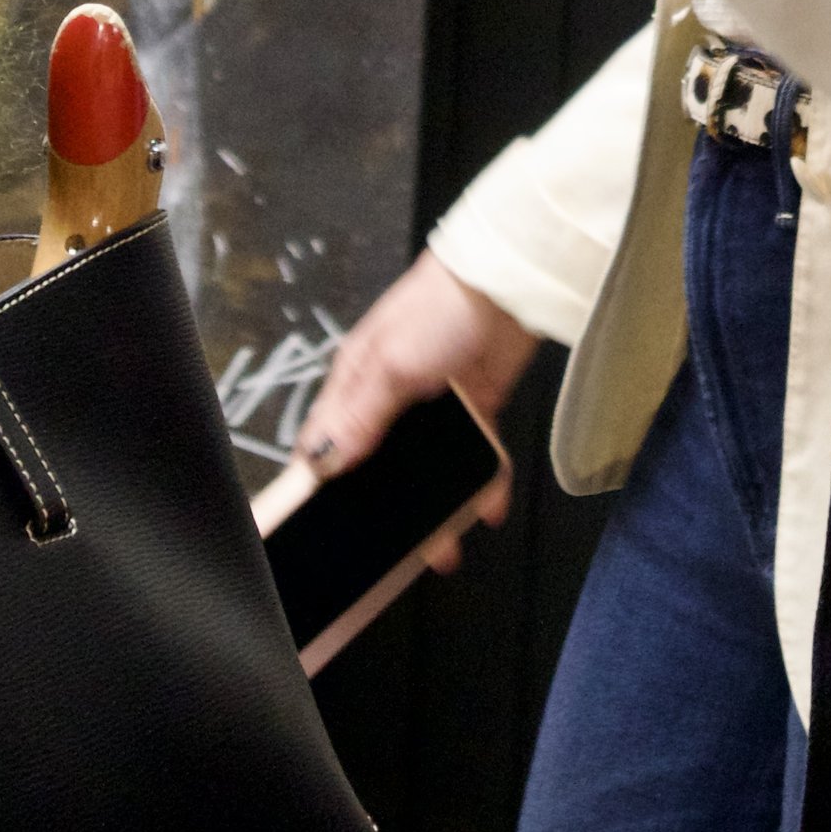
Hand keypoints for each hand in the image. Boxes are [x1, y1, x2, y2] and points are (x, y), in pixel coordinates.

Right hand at [295, 251, 534, 565]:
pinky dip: (481, 481)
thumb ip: (360, 415)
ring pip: (427, 468)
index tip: (323, 528)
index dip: (321, 484)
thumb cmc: (439, 304)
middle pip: (378, 466)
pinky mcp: (474, 405)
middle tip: (393, 553)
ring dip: (437, 504)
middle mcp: (389, 398)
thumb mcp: (391, 364)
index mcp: (356, 383)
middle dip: (385, 509)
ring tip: (444, 546)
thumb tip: (320, 463)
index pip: (325, 444)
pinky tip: (487, 506)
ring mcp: (433, 405)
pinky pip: (473, 454)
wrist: (510, 278)